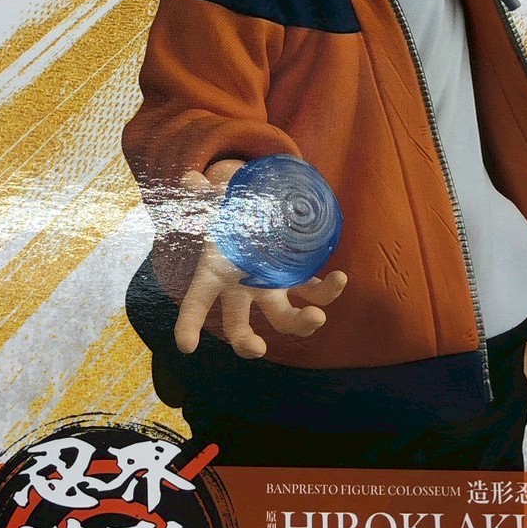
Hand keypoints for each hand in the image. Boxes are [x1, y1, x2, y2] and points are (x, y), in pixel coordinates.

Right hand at [174, 160, 347, 358]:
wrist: (252, 211)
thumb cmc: (226, 209)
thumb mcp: (211, 198)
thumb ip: (199, 191)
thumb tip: (189, 179)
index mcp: (215, 273)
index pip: (197, 301)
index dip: (189, 323)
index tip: (186, 345)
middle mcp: (242, 289)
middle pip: (239, 326)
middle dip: (246, 342)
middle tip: (260, 348)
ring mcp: (271, 288)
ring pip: (283, 317)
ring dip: (301, 323)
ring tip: (317, 317)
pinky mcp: (296, 279)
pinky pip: (313, 292)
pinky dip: (328, 291)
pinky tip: (339, 279)